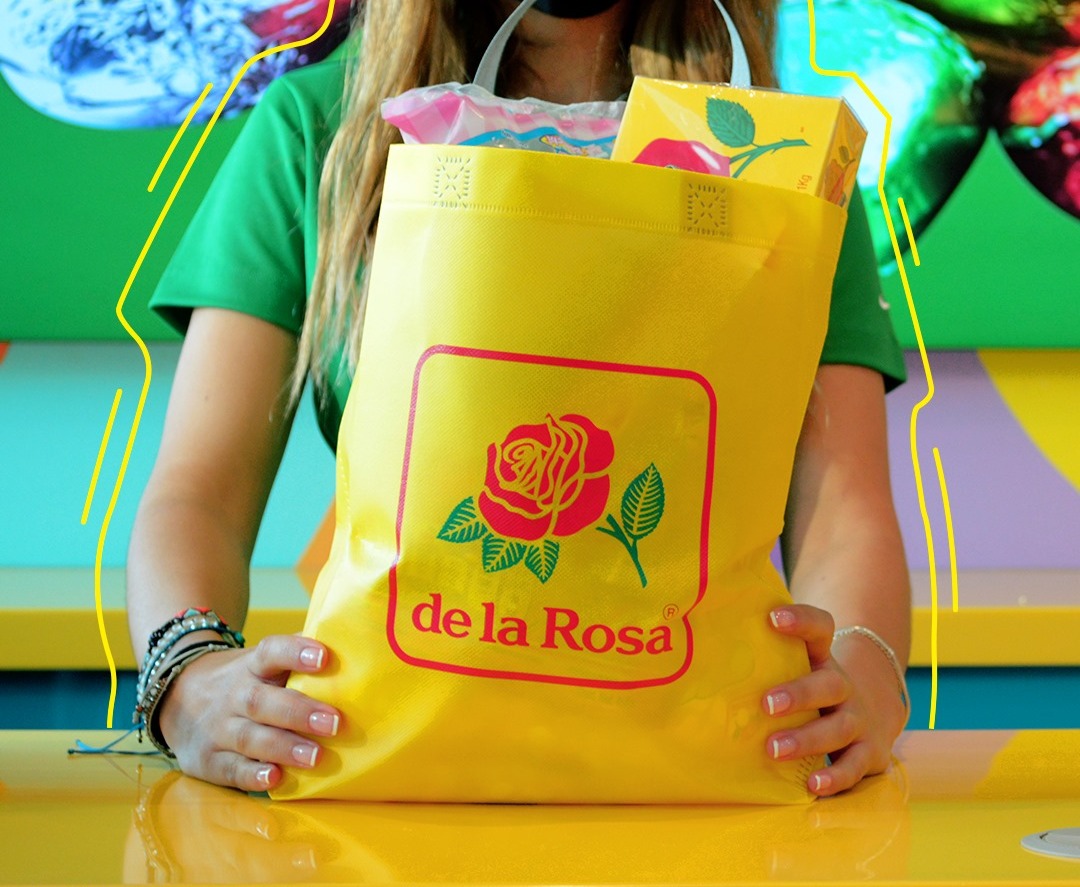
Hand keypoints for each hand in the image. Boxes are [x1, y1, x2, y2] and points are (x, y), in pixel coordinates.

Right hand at [156, 634, 341, 791]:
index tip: (324, 657)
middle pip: (262, 700)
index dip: (296, 652)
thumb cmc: (245, 680)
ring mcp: (218, 729)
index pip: (271, 652)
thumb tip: (353, 644)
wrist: (175, 698)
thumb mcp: (263, 662)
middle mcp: (233, 695)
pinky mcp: (207, 760)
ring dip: (283, 748)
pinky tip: (275, 778)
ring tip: (316, 756)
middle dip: (299, 712)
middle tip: (334, 722)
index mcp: (251, 665)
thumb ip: (299, 654)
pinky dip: (251, 776)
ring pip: (248, 737)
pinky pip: (229, 769)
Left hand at [762, 605, 905, 796]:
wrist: (869, 714)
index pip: (819, 628)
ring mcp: (858, 718)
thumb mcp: (792, 669)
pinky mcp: (869, 751)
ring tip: (774, 749)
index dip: (800, 620)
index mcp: (821, 658)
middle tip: (766, 703)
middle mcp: (843, 686)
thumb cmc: (808, 688)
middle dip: (799, 693)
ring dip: (808, 739)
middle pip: (829, 682)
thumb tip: (693, 656)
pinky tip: (812, 784)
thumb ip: (757, 661)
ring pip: (840, 726)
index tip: (773, 618)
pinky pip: (855, 766)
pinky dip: (836, 777)